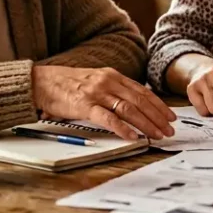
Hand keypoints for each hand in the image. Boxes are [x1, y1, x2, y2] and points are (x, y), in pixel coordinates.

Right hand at [32, 66, 176, 140]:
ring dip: (146, 124)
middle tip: (170, 130)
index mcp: (113, 75)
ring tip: (157, 135)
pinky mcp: (84, 105)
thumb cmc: (67, 84)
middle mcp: (108, 82)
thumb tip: (134, 105)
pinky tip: (133, 136)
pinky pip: (108, 118)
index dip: (159, 105)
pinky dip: (123, 128)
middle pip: (140, 101)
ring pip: (129, 109)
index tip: (171, 117)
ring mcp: (97, 93)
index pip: (142, 91)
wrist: (41, 82)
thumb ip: (113, 90)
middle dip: (158, 117)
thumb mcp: (95, 80)